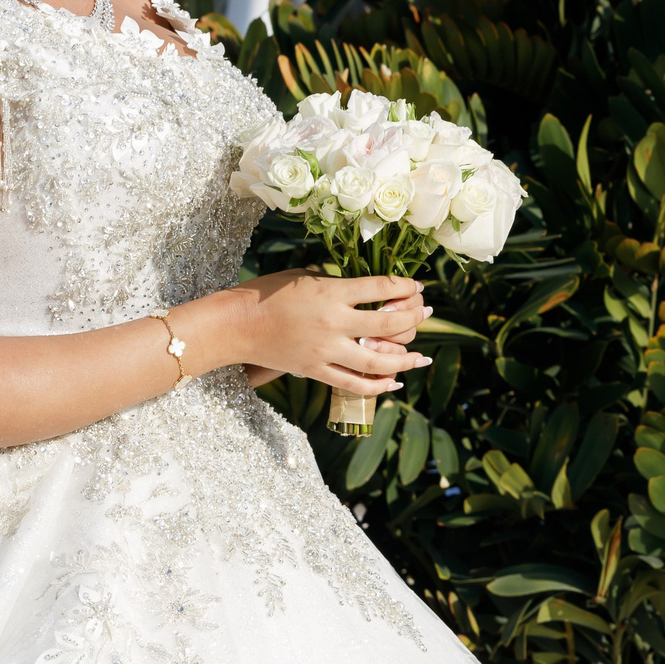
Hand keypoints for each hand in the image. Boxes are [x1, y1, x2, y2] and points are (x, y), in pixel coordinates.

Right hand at [203, 271, 430, 394]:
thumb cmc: (269, 293)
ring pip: (377, 360)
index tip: (416, 287)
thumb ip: (339, 285)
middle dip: (413, 318)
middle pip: (387, 324)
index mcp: (331, 292)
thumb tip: (371, 292)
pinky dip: (377, 386)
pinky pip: (353, 384)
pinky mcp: (316, 371)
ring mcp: (326, 350)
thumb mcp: (306, 277)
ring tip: (421, 356)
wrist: (238, 324)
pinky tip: (395, 382)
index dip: (405, 287)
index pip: (381, 289)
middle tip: (426, 313)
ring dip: (405, 359)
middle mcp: (333, 322)